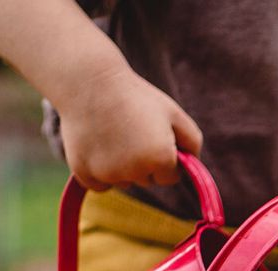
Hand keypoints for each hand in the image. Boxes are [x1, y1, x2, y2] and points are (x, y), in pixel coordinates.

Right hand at [58, 60, 201, 190]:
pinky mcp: (84, 173)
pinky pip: (100, 185)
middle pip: (146, 180)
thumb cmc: (135, 95)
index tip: (152, 136)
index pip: (170, 177)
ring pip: (124, 182)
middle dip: (143, 162)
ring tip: (111, 134)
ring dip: (121, 167)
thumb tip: (194, 166)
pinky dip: (99, 172)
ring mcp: (108, 173)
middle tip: (129, 130)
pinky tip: (96, 145)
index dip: (164, 157)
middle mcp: (135, 171)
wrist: (87, 79)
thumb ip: (192, 141)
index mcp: (161, 158)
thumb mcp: (173, 112)